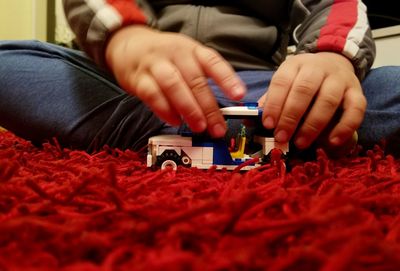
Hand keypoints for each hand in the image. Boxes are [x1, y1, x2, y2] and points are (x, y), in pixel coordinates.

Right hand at [105, 25, 245, 136]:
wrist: (128, 45)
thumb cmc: (164, 57)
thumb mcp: (185, 57)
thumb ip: (201, 78)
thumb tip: (220, 110)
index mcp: (192, 50)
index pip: (213, 62)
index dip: (227, 78)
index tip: (239, 95)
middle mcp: (175, 54)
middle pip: (195, 80)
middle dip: (209, 106)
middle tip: (218, 127)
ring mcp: (155, 65)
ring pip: (174, 86)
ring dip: (189, 109)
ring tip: (199, 127)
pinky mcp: (138, 79)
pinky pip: (153, 95)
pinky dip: (165, 110)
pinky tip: (175, 121)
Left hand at [259, 52, 365, 149]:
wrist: (334, 61)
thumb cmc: (303, 79)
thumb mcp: (285, 82)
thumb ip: (271, 100)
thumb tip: (250, 120)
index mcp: (295, 65)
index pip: (282, 81)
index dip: (274, 103)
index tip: (267, 124)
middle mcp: (318, 68)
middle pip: (304, 90)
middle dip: (291, 116)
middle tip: (282, 137)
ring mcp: (340, 79)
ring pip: (328, 100)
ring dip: (313, 125)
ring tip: (301, 142)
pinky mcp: (357, 91)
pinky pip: (356, 109)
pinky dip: (345, 127)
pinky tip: (332, 142)